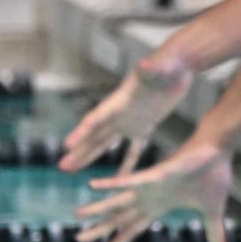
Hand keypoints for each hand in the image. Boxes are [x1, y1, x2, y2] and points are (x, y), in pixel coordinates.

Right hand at [58, 51, 191, 175]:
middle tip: (62, 167)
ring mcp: (129, 119)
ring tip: (73, 170)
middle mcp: (119, 111)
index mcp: (120, 100)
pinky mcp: (143, 124)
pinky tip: (121, 180)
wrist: (178, 63)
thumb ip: (151, 67)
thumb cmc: (169, 62)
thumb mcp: (160, 66)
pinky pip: (132, 149)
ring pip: (105, 142)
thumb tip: (145, 65)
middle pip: (94, 135)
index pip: (96, 118)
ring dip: (90, 156)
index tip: (67, 146)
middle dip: (78, 151)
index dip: (81, 132)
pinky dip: (127, 164)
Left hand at [74, 136, 231, 241]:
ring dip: (97, 208)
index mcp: (158, 206)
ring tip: (77, 215)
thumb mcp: (213, 211)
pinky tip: (93, 185)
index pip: (133, 229)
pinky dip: (112, 184)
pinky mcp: (154, 174)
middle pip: (119, 218)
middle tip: (78, 240)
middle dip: (99, 230)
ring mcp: (148, 186)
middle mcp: (148, 197)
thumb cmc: (212, 176)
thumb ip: (212, 229)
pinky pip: (129, 180)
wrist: (217, 151)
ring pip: (118, 201)